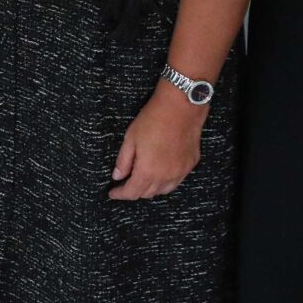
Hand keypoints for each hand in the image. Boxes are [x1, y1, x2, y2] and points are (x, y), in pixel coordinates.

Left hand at [109, 85, 204, 200]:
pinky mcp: (190, 164)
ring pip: (163, 190)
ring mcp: (181, 172)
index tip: (113, 193)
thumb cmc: (153, 120)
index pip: (132, 192)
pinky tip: (160, 173)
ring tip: (141, 180)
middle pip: (148, 194)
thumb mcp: (130, 139)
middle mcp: (166, 177)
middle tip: (125, 184)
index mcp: (148, 171)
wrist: (181, 107)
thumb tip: (117, 176)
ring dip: (151, 189)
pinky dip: (166, 181)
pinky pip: (176, 180)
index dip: (120, 194)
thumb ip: (123, 161)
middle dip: (135, 191)